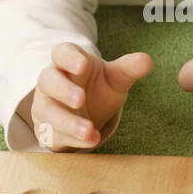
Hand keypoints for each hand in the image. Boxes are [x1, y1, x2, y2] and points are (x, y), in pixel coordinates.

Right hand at [21, 42, 151, 150]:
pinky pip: (52, 133)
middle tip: (81, 99)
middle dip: (63, 89)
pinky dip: (71, 138)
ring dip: (66, 121)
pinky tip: (90, 140)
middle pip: (48, 80)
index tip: (82, 65)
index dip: (69, 58)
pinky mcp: (46, 128)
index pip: (61, 53)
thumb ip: (128, 69)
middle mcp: (51, 81)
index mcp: (67, 62)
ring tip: (89, 130)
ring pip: (47, 110)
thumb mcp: (115, 78)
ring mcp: (45, 105)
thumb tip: (146, 60)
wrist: (87, 113)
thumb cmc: (98, 87)